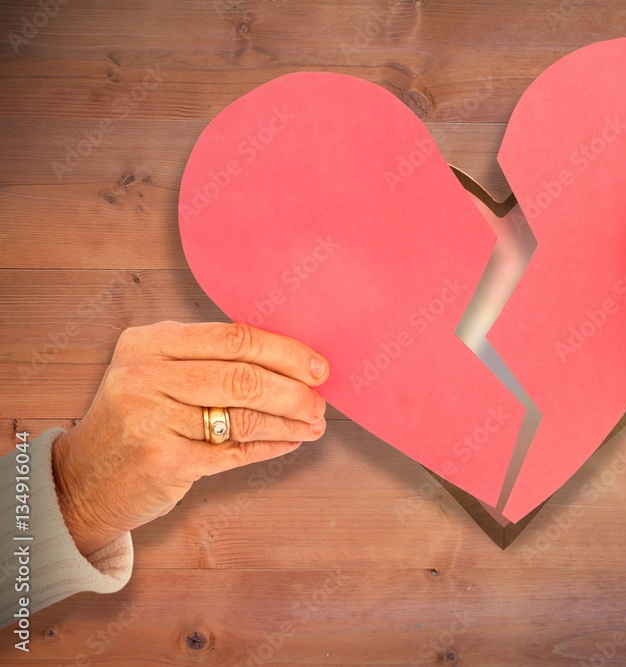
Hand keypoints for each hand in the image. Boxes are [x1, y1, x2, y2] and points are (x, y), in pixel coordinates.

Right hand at [52, 321, 329, 555]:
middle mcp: (145, 376)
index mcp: (149, 342)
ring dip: (289, 422)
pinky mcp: (164, 462)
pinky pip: (235, 452)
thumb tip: (293, 362)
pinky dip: (270, 447)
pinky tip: (289, 442)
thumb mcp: (157, 372)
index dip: (285, 352)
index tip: (319, 367)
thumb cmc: (137, 419)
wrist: (81, 480)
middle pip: (244, 378)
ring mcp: (152, 420)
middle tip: (321, 403)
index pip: (234, 338)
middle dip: (294, 392)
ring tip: (314, 424)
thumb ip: (211, 360)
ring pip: (244, 417)